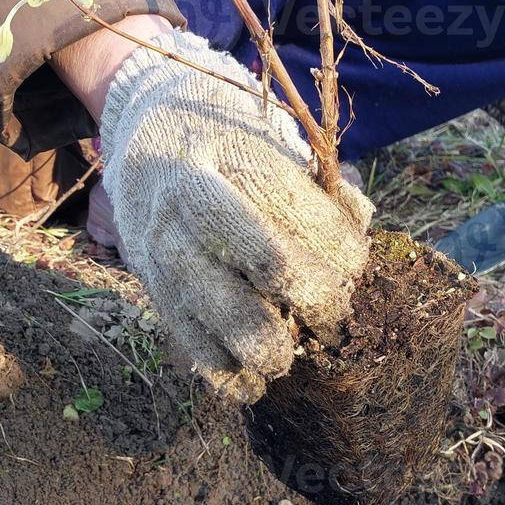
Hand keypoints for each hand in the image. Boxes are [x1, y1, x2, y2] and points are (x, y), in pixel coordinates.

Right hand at [99, 30, 373, 402]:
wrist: (144, 122)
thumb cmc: (227, 132)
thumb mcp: (271, 132)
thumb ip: (315, 182)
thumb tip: (360, 225)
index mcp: (231, 152)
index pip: (301, 211)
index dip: (342, 247)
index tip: (354, 263)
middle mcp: (191, 199)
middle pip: (268, 263)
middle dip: (316, 300)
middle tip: (333, 316)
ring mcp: (163, 245)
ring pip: (222, 314)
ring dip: (268, 347)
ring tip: (290, 352)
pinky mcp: (149, 282)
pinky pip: (187, 342)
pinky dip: (224, 374)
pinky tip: (252, 383)